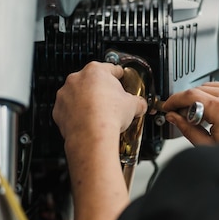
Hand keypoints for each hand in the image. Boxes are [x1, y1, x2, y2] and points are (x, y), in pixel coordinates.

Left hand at [52, 61, 147, 219]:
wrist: (94, 148)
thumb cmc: (112, 128)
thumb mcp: (137, 113)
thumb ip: (144, 110)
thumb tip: (156, 119)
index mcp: (96, 75)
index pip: (113, 71)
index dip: (126, 80)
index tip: (130, 85)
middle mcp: (77, 87)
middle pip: (97, 89)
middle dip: (111, 100)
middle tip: (124, 110)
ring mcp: (67, 106)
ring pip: (86, 107)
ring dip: (100, 116)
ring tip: (116, 129)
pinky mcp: (62, 125)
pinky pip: (79, 124)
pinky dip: (90, 130)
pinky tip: (104, 140)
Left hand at [53, 61, 146, 145]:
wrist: (92, 135)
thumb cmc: (109, 116)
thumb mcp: (133, 105)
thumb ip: (137, 102)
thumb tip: (140, 105)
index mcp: (96, 71)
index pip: (110, 69)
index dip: (118, 75)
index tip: (120, 79)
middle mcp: (77, 79)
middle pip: (92, 81)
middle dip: (101, 91)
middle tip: (111, 102)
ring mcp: (65, 94)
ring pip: (77, 95)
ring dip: (86, 102)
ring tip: (98, 114)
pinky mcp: (58, 110)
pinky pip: (69, 110)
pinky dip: (76, 115)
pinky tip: (87, 122)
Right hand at [164, 82, 218, 152]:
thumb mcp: (210, 145)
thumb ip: (188, 129)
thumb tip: (174, 119)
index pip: (188, 95)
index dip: (173, 100)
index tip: (168, 106)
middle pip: (197, 89)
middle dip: (186, 100)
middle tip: (182, 115)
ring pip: (210, 86)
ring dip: (201, 97)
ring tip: (202, 116)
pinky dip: (215, 96)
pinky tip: (216, 111)